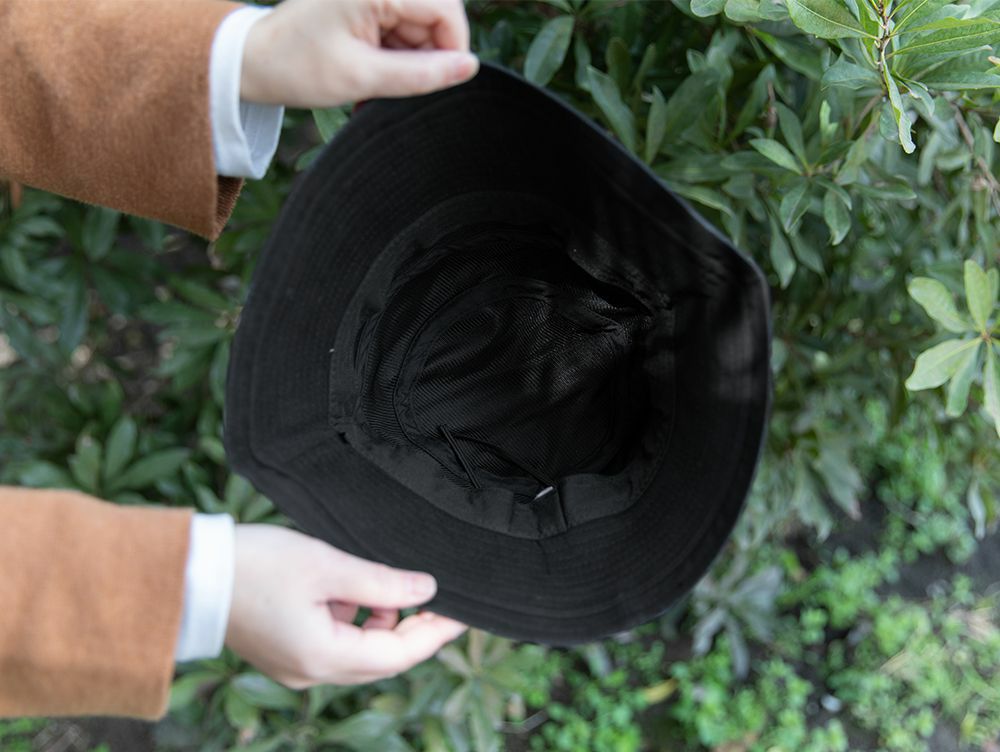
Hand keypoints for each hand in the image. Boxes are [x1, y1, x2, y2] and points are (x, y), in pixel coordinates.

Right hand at [224, 524, 466, 688]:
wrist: (190, 573)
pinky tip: (351, 592)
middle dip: (414, 631)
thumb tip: (427, 590)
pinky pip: (334, 647)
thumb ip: (381, 582)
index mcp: (324, 656)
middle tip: (439, 600)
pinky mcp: (284, 654)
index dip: (436, 632)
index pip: (400, 654)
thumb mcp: (327, 565)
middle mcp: (311, 672)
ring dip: (381, 626)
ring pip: (358, 654)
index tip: (463, 612)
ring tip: (387, 587)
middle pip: (382, 661)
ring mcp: (295, 667)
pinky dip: (353, 623)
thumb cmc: (255, 564)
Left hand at [240, 0, 479, 107]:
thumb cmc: (297, 66)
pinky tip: (371, 71)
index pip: (446, 10)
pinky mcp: (367, 3)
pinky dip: (394, 57)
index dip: (452, 50)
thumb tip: (468, 68)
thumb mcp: (362, 77)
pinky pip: (401, 29)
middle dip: (425, 58)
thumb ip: (420, 74)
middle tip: (392, 87)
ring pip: (420, 29)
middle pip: (434, 19)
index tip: (438, 82)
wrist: (253, 61)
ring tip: (374, 83)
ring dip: (408, 62)